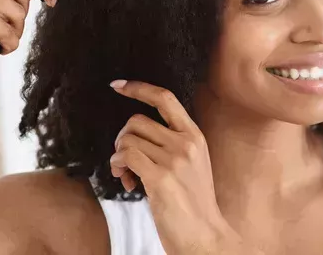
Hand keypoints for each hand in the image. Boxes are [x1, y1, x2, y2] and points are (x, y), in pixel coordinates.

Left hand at [109, 80, 240, 253]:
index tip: (118, 86)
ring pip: (127, 139)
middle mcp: (185, 143)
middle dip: (122, 137)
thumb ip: (174, 143)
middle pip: (137, 120)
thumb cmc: (194, 204)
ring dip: (118, 156)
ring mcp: (173, 160)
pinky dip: (118, 167)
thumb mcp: (193, 164)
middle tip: (125, 160)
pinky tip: (127, 182)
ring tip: (127, 175)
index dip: (138, 88)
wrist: (204, 236)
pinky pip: (125, 157)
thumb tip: (137, 132)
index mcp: (195, 136)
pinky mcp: (160, 178)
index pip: (165, 98)